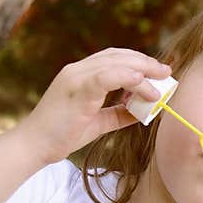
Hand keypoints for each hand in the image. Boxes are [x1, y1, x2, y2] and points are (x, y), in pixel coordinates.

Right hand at [15, 47, 172, 165]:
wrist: (34, 146)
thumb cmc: (63, 134)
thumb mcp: (98, 122)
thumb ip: (119, 113)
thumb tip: (145, 111)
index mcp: (81, 74)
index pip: (115, 58)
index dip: (139, 61)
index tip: (160, 71)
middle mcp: (78, 70)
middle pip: (119, 56)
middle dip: (146, 62)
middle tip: (168, 71)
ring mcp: (75, 77)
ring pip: (116, 63)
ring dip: (143, 70)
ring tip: (162, 80)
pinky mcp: (76, 90)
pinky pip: (105, 76)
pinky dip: (127, 77)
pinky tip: (143, 84)